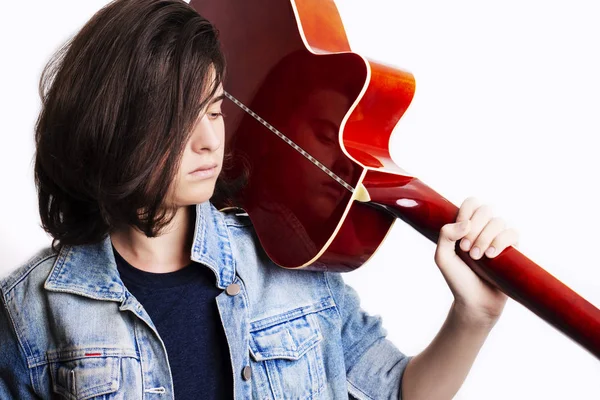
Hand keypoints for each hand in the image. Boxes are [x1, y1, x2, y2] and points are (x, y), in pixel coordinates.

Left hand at [434, 196, 519, 325]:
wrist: (475, 302)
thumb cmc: (458, 279)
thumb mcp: (443, 257)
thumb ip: (445, 235)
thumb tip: (466, 223)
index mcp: (466, 226)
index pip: (471, 204)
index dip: (466, 212)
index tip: (460, 233)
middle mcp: (484, 229)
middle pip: (485, 209)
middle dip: (475, 228)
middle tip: (466, 249)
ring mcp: (499, 238)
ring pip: (498, 221)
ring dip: (485, 237)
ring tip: (477, 257)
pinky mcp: (513, 250)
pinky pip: (513, 233)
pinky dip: (502, 241)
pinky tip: (492, 256)